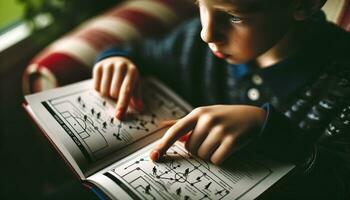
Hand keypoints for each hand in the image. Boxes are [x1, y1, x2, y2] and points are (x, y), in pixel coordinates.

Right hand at [93, 56, 142, 118]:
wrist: (117, 58)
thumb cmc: (127, 76)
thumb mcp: (135, 83)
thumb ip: (136, 97)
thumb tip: (140, 108)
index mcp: (132, 71)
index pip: (126, 91)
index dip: (122, 104)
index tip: (119, 116)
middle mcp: (120, 66)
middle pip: (114, 93)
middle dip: (115, 98)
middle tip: (117, 93)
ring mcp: (108, 65)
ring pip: (104, 91)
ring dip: (107, 95)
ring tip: (111, 87)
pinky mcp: (98, 66)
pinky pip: (95, 87)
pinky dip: (99, 90)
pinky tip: (104, 84)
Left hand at [150, 105, 266, 164]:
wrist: (253, 117)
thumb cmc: (226, 117)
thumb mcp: (206, 113)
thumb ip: (185, 122)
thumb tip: (164, 125)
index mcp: (198, 113)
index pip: (176, 131)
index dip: (163, 144)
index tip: (154, 156)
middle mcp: (207, 119)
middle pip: (190, 148)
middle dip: (199, 148)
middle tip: (211, 139)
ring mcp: (220, 130)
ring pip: (202, 155)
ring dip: (209, 154)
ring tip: (220, 142)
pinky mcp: (231, 141)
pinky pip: (216, 160)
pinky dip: (220, 158)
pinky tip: (226, 148)